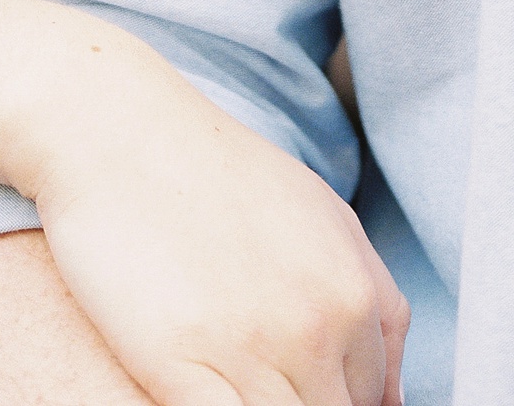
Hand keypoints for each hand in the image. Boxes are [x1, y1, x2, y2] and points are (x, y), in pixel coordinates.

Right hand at [31, 54, 407, 405]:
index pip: (375, 399)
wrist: (120, 134)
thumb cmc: (216, 171)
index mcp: (354, 293)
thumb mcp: (322, 215)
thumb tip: (392, 396)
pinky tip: (204, 391)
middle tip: (261, 371)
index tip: (300, 378)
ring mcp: (249, 352)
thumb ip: (372, 299)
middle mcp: (315, 327)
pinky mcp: (179, 369)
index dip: (337, 395)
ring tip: (232, 376)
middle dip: (304, 400)